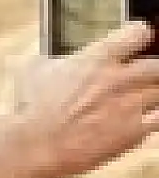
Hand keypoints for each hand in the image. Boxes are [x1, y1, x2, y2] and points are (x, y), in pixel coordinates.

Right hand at [15, 20, 158, 177]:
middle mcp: (120, 78)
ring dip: (153, 93)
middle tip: (141, 75)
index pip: (139, 32)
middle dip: (152, 69)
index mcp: (97, 57)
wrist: (34, 144)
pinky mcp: (134, 132)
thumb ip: (55, 59)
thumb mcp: (35, 70)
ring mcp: (130, 105)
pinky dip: (154, 117)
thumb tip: (52, 57)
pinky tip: (143, 118)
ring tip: (141, 97)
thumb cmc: (30, 108)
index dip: (139, 36)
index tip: (136, 42)